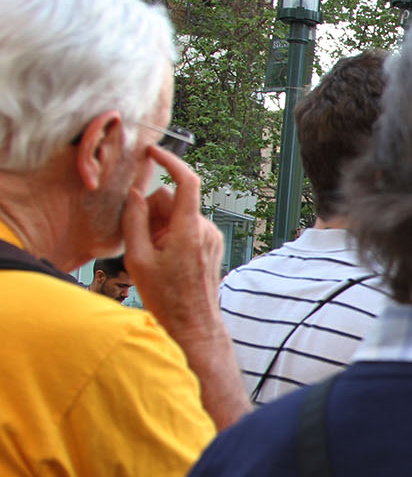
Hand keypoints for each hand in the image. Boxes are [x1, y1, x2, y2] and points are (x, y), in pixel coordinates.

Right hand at [121, 144, 223, 337]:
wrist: (193, 324)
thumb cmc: (167, 298)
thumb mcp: (138, 259)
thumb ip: (135, 221)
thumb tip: (136, 195)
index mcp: (188, 230)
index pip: (186, 182)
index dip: (170, 161)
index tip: (153, 152)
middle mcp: (205, 230)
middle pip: (175, 200)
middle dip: (153, 209)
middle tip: (141, 237)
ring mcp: (212, 237)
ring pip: (180, 214)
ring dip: (161, 225)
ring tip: (153, 254)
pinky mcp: (212, 245)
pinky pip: (187, 227)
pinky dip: (171, 233)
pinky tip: (164, 257)